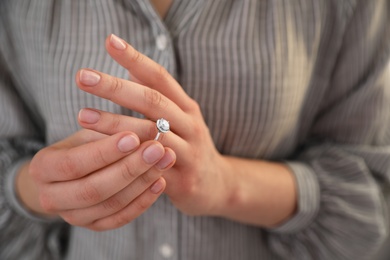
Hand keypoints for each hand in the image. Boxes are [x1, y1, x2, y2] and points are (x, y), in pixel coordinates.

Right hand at [21, 129, 175, 230]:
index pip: (74, 163)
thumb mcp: (91, 133)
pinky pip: (120, 218)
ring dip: (142, 182)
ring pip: (110, 205)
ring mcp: (73, 216)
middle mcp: (51, 197)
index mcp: (43, 168)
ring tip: (165, 161)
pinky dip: (143, 201)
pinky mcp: (93, 226)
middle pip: (93, 189)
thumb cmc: (83, 146)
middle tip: (157, 149)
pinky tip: (160, 181)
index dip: (106, 152)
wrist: (72, 173)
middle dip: (129, 168)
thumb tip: (147, 129)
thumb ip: (112, 131)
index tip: (134, 137)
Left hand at [76, 34, 230, 215]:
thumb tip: (129, 72)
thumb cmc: (189, 146)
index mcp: (186, 106)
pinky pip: (153, 168)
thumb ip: (158, 98)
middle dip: (116, 87)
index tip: (110, 41)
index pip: (160, 77)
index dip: (136, 58)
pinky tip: (103, 154)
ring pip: (152, 133)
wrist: (217, 185)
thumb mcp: (180, 118)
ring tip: (83, 115)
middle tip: (83, 76)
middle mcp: (190, 124)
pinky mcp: (184, 179)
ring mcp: (190, 151)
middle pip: (153, 100)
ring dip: (116, 123)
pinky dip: (130, 159)